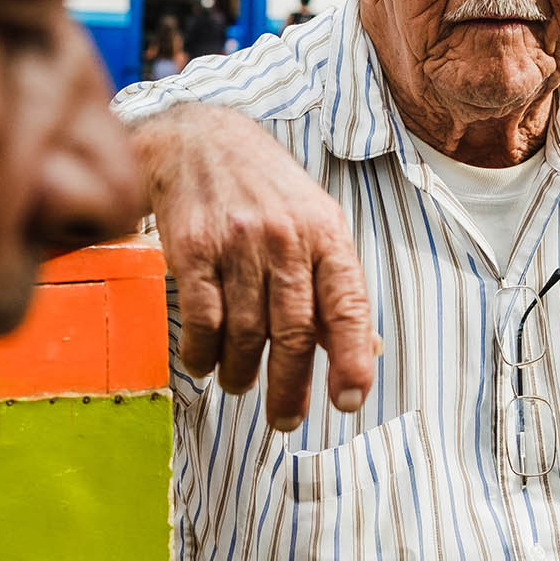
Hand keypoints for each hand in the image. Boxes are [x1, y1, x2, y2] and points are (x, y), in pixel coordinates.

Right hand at [130, 103, 376, 429]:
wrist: (198, 140)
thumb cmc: (264, 189)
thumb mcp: (315, 222)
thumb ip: (335, 286)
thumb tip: (366, 350)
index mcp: (325, 234)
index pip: (347, 306)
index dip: (352, 359)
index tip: (349, 400)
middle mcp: (285, 238)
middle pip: (294, 332)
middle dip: (290, 388)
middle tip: (285, 420)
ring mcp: (237, 243)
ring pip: (246, 333)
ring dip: (241, 373)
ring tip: (240, 385)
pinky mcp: (192, 249)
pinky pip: (202, 319)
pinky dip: (203, 353)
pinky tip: (204, 363)